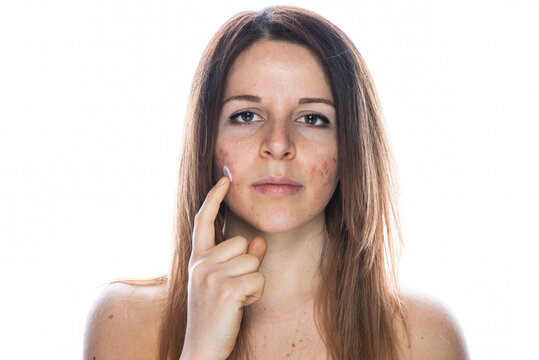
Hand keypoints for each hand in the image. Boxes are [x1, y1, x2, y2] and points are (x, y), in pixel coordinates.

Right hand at [181, 176, 266, 359]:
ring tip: (235, 300)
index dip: (214, 198)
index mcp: (197, 259)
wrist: (201, 348)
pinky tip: (239, 307)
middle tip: (232, 290)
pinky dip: (255, 295)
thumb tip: (258, 241)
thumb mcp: (221, 283)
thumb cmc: (214, 314)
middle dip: (246, 265)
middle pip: (241, 243)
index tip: (225, 180)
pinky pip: (257, 280)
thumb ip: (240, 259)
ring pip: (252, 261)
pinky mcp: (225, 289)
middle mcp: (200, 263)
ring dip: (252, 282)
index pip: (204, 221)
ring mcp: (210, 275)